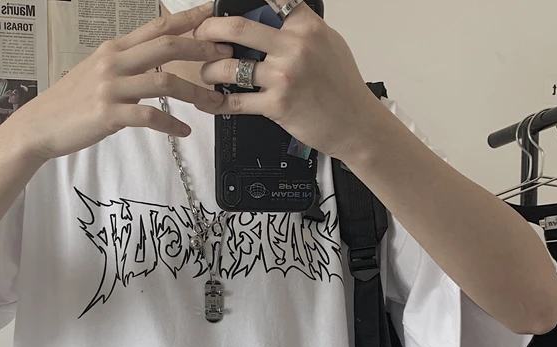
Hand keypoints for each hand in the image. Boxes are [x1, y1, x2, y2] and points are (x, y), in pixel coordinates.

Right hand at [9, 1, 230, 160]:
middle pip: (167, 46)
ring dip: (194, 92)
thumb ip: (127, 64)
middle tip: (225, 58)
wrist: (40, 125)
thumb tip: (155, 62)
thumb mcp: (99, 72)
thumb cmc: (72, 102)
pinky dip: (171, 124)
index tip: (213, 14)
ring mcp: (111, 87)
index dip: (188, 18)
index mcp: (114, 48)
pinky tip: (184, 131)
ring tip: (213, 102)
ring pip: (164, 82)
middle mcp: (114, 61)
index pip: (157, 26)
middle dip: (201, 49)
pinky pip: (149, 117)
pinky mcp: (109, 115)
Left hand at [195, 4, 377, 159]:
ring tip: (207, 72)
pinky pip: (237, 103)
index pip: (267, 0)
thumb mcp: (328, 44)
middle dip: (210, 29)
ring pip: (232, 67)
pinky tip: (209, 100)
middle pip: (238, 27)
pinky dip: (217, 103)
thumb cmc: (343, 87)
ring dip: (210, 69)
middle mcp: (294, 47)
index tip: (222, 8)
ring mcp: (284, 77)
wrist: (356, 124)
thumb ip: (301, 29)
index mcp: (306, 26)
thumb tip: (274, 17)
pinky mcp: (277, 106)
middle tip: (200, 34)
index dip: (238, 3)